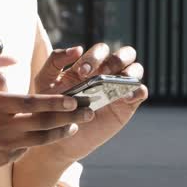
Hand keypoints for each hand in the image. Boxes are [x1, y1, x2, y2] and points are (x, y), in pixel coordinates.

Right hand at [0, 91, 91, 168]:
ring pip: (40, 139)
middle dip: (70, 116)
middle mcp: (3, 128)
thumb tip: (13, 59)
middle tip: (89, 111)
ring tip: (76, 125)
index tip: (74, 99)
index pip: (32, 103)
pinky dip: (37, 141)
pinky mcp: (2, 160)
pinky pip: (25, 149)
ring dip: (61, 131)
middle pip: (43, 122)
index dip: (55, 102)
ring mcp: (3, 147)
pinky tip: (47, 135)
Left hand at [31, 43, 147, 163]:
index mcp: (90, 65)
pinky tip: (125, 96)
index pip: (101, 50)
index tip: (81, 73)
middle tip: (101, 74)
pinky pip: (141, 92)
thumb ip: (55, 60)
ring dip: (130, 71)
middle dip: (115, 60)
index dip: (94, 57)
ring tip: (114, 83)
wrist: (60, 138)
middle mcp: (108, 73)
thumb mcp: (45, 80)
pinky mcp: (127, 105)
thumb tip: (78, 48)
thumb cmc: (51, 105)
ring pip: (136, 69)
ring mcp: (119, 88)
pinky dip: (137, 90)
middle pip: (124, 54)